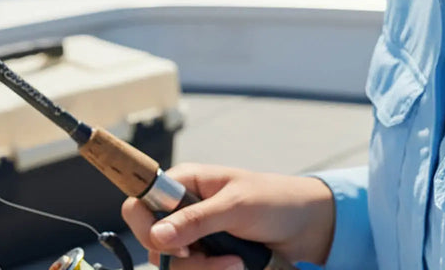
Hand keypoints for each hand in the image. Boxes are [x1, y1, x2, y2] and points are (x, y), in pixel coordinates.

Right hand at [121, 163, 335, 268]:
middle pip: (153, 245)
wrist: (305, 226)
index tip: (170, 244)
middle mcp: (183, 209)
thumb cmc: (274, 200)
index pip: (139, 204)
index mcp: (186, 183)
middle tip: (213, 258)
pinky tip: (236, 267)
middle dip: (184, 261)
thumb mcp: (236, 206)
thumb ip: (196, 220)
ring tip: (236, 263)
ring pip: (174, 267)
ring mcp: (194, 236)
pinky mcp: (207, 258)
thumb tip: (155, 235)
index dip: (145, 227)